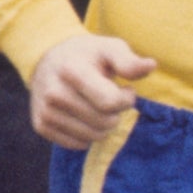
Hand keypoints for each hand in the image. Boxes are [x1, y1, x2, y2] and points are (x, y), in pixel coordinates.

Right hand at [29, 33, 155, 147]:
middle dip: (116, 112)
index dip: (126, 99)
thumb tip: (151, 65)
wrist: (47, 59)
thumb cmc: (88, 55)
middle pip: (105, 122)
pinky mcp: (41, 126)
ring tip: (97, 105)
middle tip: (109, 96)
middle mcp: (55, 93)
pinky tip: (84, 114)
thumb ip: (129, 61)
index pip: (110, 103)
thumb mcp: (110, 48)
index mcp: (72, 71)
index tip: (125, 88)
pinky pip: (79, 144)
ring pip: (94, 136)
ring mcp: (46, 111)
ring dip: (104, 125)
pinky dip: (88, 133)